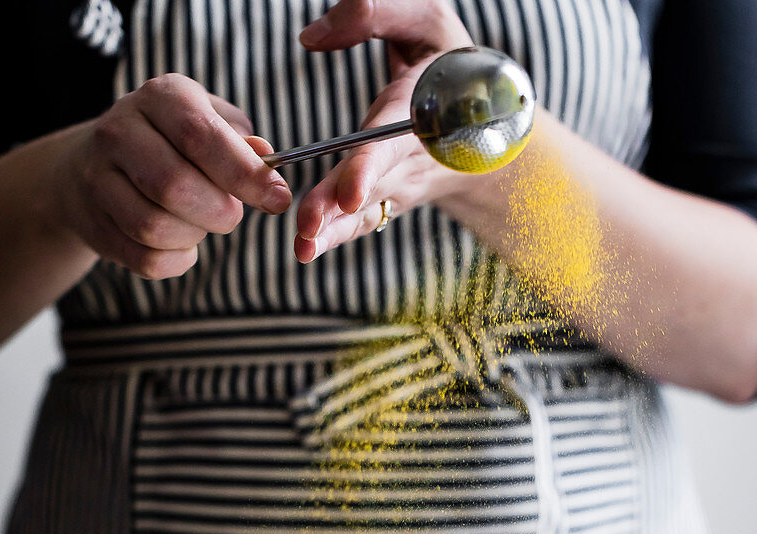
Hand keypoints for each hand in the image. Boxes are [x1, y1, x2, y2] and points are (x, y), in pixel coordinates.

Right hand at [52, 74, 291, 278]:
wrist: (94, 167)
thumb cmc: (170, 144)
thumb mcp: (207, 123)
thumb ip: (241, 143)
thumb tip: (266, 160)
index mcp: (159, 97)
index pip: (201, 136)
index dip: (246, 175)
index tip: (278, 199)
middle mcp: (120, 131)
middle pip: (174, 186)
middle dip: (219, 212)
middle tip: (231, 215)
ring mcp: (99, 178)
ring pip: (155, 228)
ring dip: (194, 237)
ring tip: (200, 223)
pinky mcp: (95, 224)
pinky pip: (145, 259)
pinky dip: (177, 261)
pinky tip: (181, 245)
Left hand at [294, 0, 471, 262]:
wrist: (491, 123)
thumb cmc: (450, 63)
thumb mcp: (426, 22)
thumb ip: (374, 14)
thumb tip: (309, 37)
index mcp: (420, 110)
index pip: (391, 140)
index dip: (368, 166)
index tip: (349, 193)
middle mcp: (411, 155)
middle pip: (371, 184)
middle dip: (338, 205)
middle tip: (307, 226)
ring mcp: (401, 183)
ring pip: (364, 210)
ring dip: (331, 231)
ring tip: (302, 248)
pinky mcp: (388, 200)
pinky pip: (361, 223)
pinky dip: (334, 239)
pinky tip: (306, 250)